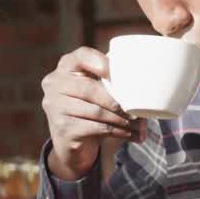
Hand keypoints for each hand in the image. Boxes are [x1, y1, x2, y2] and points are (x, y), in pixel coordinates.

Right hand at [41, 46, 145, 179]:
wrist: (70, 142)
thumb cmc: (89, 107)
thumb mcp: (94, 87)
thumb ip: (109, 76)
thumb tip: (145, 74)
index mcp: (65, 66)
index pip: (82, 56)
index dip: (100, 62)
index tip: (115, 73)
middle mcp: (54, 84)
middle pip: (89, 88)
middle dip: (115, 100)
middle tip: (134, 108)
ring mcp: (54, 107)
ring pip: (94, 111)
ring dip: (119, 118)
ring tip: (135, 122)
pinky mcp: (62, 128)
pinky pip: (94, 127)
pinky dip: (114, 130)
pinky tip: (126, 132)